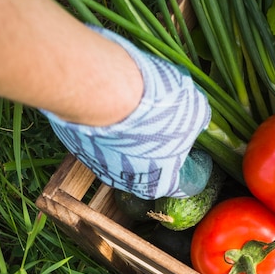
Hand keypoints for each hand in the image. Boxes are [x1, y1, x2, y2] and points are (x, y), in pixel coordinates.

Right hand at [42, 26, 211, 198]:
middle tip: (163, 124)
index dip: (193, 167)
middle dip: (159, 150)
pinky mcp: (76, 147)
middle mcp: (129, 182)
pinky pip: (98, 139)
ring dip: (130, 139)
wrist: (101, 88)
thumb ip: (198, 121)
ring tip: (136, 110)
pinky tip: (112, 104)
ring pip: (121, 155)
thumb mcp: (194, 109)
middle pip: (150, 169)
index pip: (184, 185)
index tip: (196, 151)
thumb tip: (198, 121)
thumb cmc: (157, 106)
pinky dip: (107, 127)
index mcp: (162, 182)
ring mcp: (98, 166)